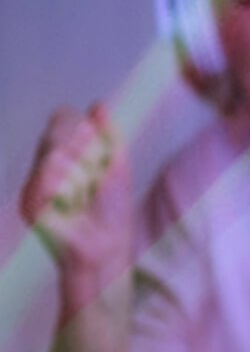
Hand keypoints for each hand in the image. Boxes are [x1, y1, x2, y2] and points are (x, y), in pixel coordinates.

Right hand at [20, 103, 133, 274]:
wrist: (107, 246)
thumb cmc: (112, 212)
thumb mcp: (117, 168)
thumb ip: (108, 136)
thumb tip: (98, 105)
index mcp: (64, 156)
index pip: (64, 121)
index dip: (82, 126)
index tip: (99, 145)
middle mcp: (45, 168)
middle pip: (58, 132)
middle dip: (86, 150)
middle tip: (97, 177)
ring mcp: (35, 185)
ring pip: (56, 153)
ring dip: (83, 174)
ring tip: (86, 197)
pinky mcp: (29, 201)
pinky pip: (49, 175)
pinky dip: (71, 187)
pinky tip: (75, 205)